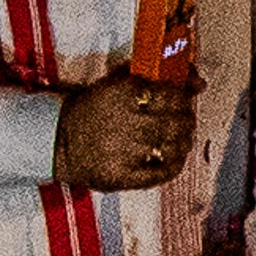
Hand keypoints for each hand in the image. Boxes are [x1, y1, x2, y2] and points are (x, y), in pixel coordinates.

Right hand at [55, 74, 194, 190]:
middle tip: (179, 119)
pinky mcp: (125, 175)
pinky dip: (173, 165)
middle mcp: (128, 121)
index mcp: (124, 93)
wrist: (56, 140)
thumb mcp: (114, 85)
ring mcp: (127, 150)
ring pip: (176, 146)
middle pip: (180, 120)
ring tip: (172, 139)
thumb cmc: (89, 110)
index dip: (184, 96)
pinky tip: (167, 158)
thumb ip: (155, 79)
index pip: (174, 92)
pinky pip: (164, 172)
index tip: (183, 97)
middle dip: (185, 120)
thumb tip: (199, 81)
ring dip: (181, 142)